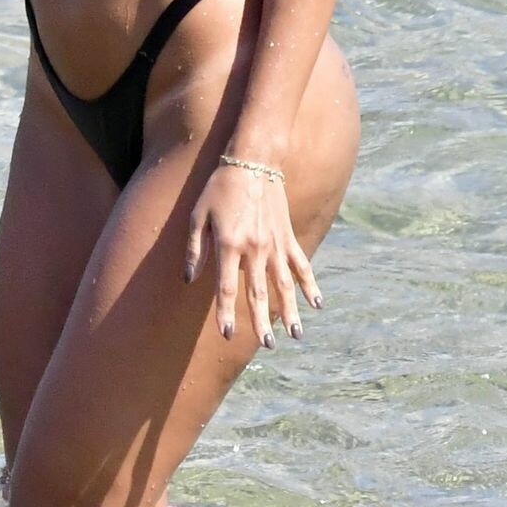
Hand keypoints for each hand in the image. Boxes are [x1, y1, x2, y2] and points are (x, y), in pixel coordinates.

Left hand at [185, 163, 322, 345]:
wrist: (253, 161)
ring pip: (284, 285)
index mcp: (229, 244)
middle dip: (262, 322)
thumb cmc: (219, 187)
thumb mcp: (198, 214)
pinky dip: (310, 284)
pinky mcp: (288, 236)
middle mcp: (254, 249)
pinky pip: (301, 265)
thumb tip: (190, 279)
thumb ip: (195, 248)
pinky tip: (317, 304)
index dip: (225, 313)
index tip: (226, 334)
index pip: (226, 288)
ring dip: (290, 311)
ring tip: (295, 335)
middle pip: (258, 293)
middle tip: (267, 346)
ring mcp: (275, 244)